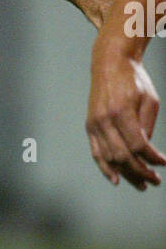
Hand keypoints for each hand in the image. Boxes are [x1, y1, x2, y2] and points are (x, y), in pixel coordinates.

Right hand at [86, 50, 164, 188]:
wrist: (110, 64)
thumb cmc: (133, 80)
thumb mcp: (150, 100)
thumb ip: (147, 126)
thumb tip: (146, 151)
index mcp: (122, 112)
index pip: (138, 145)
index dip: (152, 158)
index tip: (164, 163)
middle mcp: (105, 121)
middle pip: (123, 156)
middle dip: (141, 172)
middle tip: (154, 181)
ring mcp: (95, 125)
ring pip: (110, 158)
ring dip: (127, 174)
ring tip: (141, 184)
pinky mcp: (90, 126)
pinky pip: (96, 152)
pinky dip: (106, 168)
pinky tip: (117, 179)